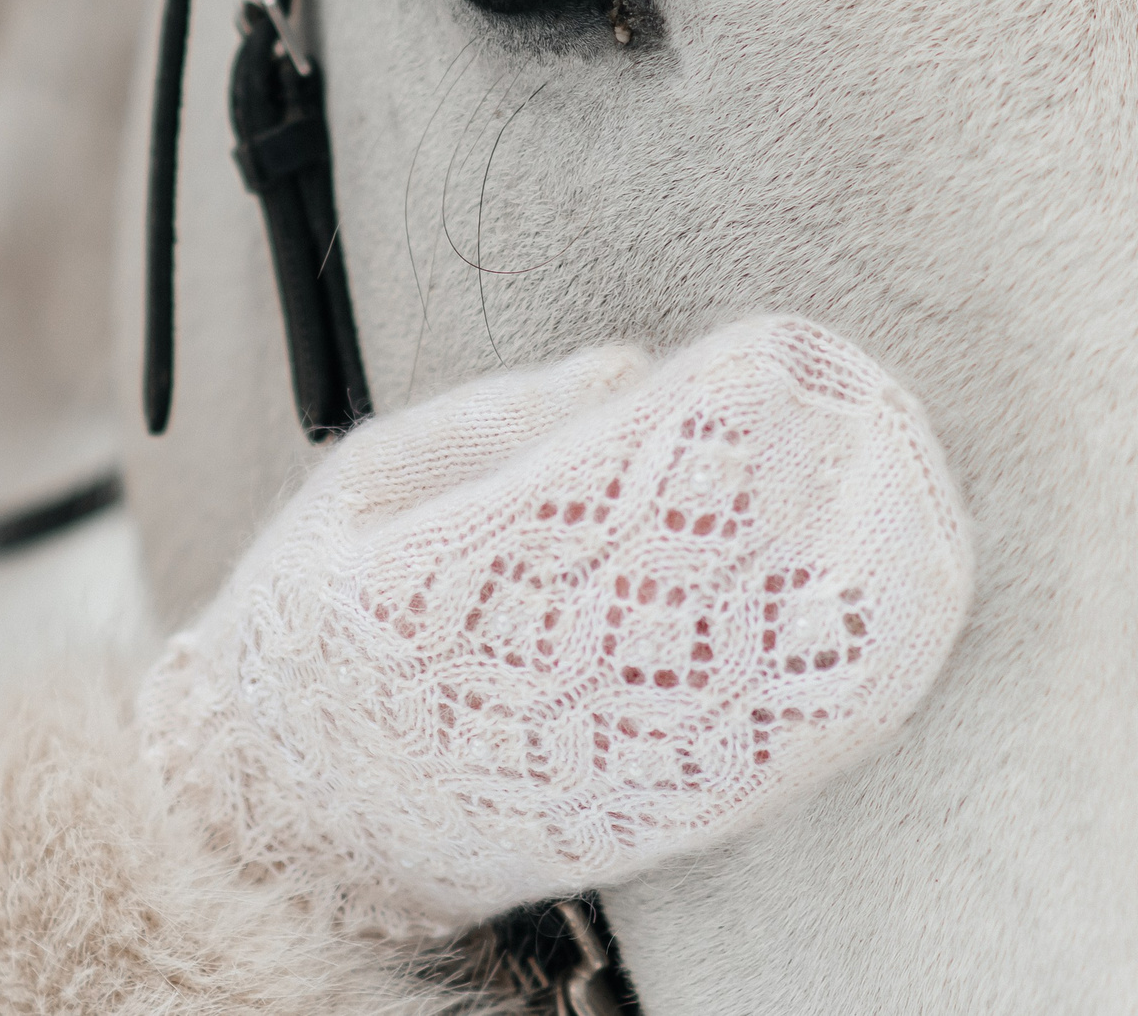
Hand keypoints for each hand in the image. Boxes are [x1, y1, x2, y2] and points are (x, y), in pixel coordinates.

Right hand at [139, 317, 971, 933]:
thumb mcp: (358, 492)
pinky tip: (886, 621)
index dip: (691, 424)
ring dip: (834, 584)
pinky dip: (832, 695)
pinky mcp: (628, 829)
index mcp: (412, 589)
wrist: (290, 823)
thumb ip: (490, 420)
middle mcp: (497, 687)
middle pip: (684, 578)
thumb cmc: (313, 630)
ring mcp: (572, 769)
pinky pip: (758, 765)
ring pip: (741, 676)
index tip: (764, 360)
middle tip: (861, 408)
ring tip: (898, 495)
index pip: (585, 489)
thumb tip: (629, 362)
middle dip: (787, 489)